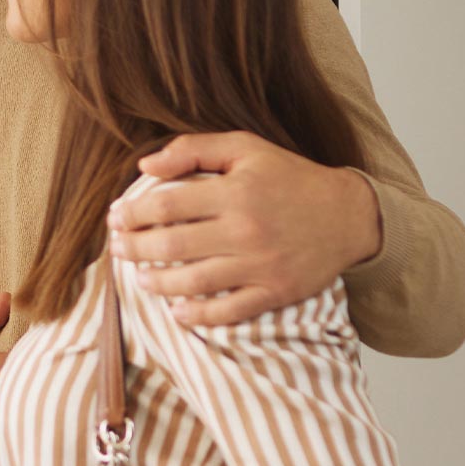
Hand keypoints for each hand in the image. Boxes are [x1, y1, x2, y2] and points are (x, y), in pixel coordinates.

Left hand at [111, 133, 380, 328]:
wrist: (348, 214)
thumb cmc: (289, 178)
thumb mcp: (246, 149)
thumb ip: (194, 150)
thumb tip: (145, 165)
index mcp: (235, 192)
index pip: (166, 205)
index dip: (132, 214)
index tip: (116, 218)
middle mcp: (245, 230)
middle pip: (172, 246)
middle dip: (134, 249)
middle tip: (117, 249)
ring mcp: (260, 265)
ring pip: (194, 282)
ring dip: (157, 284)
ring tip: (140, 279)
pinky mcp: (275, 292)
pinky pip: (228, 311)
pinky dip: (198, 316)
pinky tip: (177, 312)